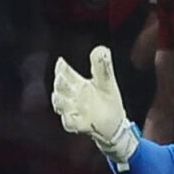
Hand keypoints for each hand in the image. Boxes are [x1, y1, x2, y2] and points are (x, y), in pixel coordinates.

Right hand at [51, 46, 137, 167]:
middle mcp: (73, 96)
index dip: (62, 67)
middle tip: (61, 78)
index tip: (61, 62)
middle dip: (59, 83)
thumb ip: (103, 67)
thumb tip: (101, 48)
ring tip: (59, 97)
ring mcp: (74, 111)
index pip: (66, 72)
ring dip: (59, 101)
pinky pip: (70, 122)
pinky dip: (69, 120)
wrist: (115, 125)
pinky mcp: (79, 125)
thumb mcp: (107, 83)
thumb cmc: (107, 102)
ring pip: (61, 105)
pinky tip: (70, 117)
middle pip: (61, 88)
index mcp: (79, 83)